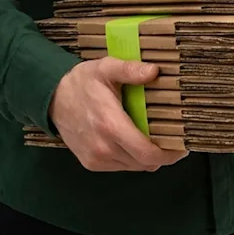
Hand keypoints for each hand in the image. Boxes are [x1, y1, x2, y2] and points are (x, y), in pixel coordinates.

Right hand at [49, 57, 187, 171]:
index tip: (182, 146)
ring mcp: (96, 158)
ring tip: (156, 139)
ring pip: (135, 166)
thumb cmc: (82, 82)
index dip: (169, 154)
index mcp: (110, 125)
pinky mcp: (91, 163)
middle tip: (174, 141)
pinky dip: (132, 158)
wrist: (51, 97)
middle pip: (145, 163)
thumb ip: (130, 70)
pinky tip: (135, 141)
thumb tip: (154, 71)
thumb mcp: (106, 68)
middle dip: (164, 155)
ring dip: (147, 157)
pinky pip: (121, 166)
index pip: (147, 153)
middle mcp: (103, 147)